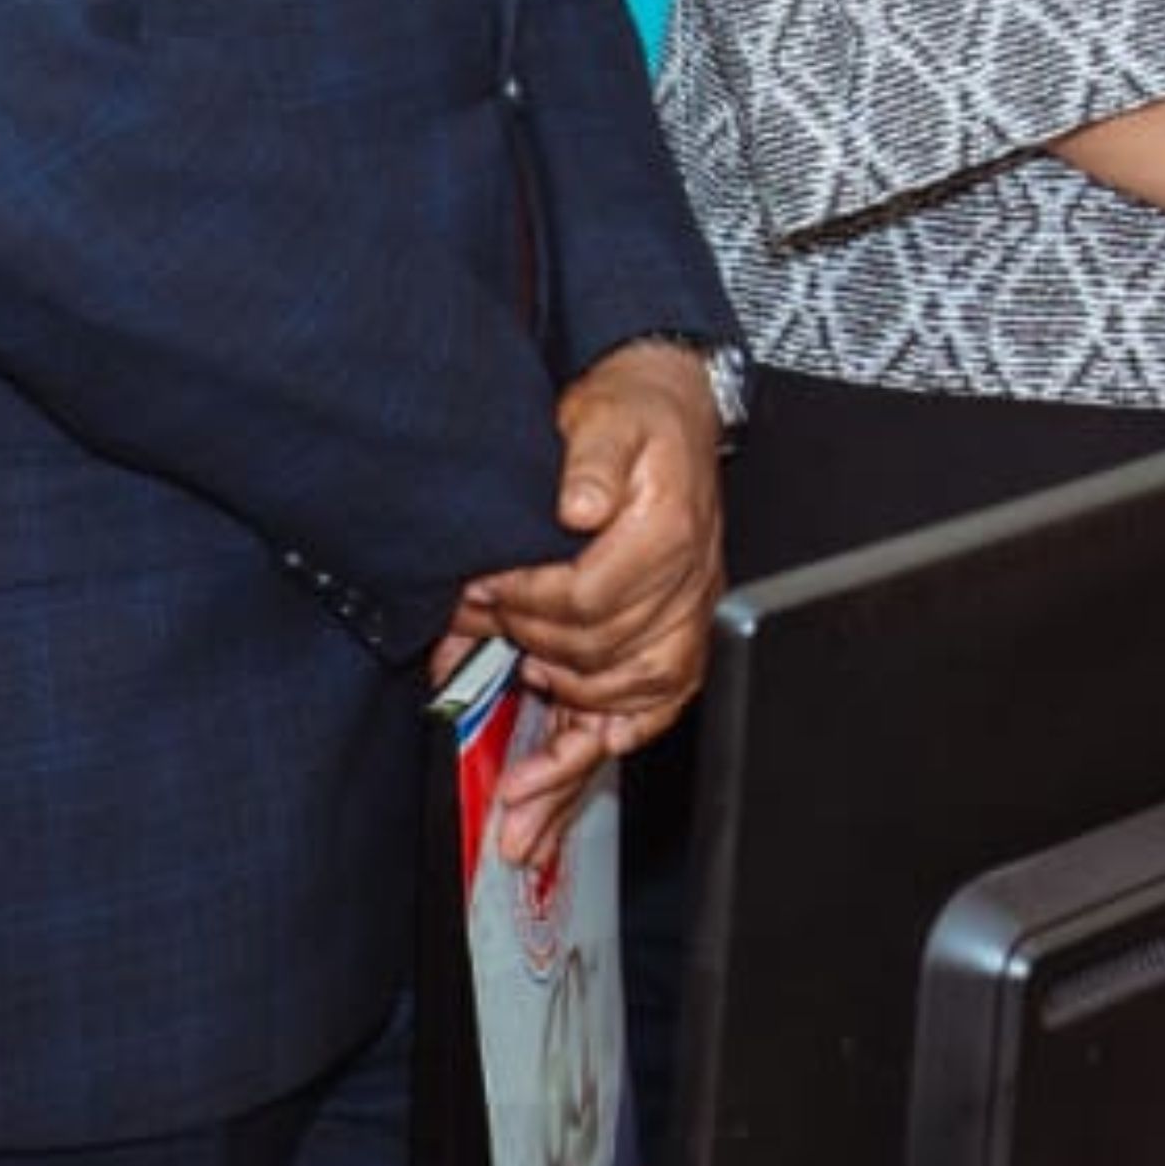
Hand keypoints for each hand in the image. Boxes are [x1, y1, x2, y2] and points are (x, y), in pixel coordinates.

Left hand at [454, 344, 724, 749]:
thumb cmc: (636, 417)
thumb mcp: (606, 416)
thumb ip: (593, 459)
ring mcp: (689, 610)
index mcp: (668, 529)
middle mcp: (688, 578)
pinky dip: (627, 730)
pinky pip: (665, 697)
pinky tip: (592, 752)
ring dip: (570, 708)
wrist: (671, 413)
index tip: (480, 592)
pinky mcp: (684, 628)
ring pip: (633, 690)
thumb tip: (579, 506)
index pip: (588, 597)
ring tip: (518, 710)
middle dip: (527, 645)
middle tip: (474, 633)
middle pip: (600, 648)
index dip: (524, 602)